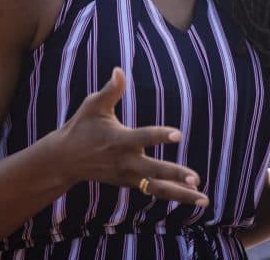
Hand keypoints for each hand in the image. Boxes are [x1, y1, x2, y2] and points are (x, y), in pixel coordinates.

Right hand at [57, 67, 208, 206]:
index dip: (160, 136)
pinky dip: (173, 195)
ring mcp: (128, 176)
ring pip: (156, 188)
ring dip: (181, 194)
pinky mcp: (130, 183)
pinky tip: (193, 197)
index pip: (142, 137)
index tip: (178, 135)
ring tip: (204, 199)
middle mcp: (125, 161)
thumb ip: (110, 90)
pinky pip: (153, 189)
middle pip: (153, 171)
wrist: (65, 160)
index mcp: (118, 140)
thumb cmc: (82, 127)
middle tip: (196, 178)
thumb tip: (120, 70)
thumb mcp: (93, 105)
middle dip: (175, 175)